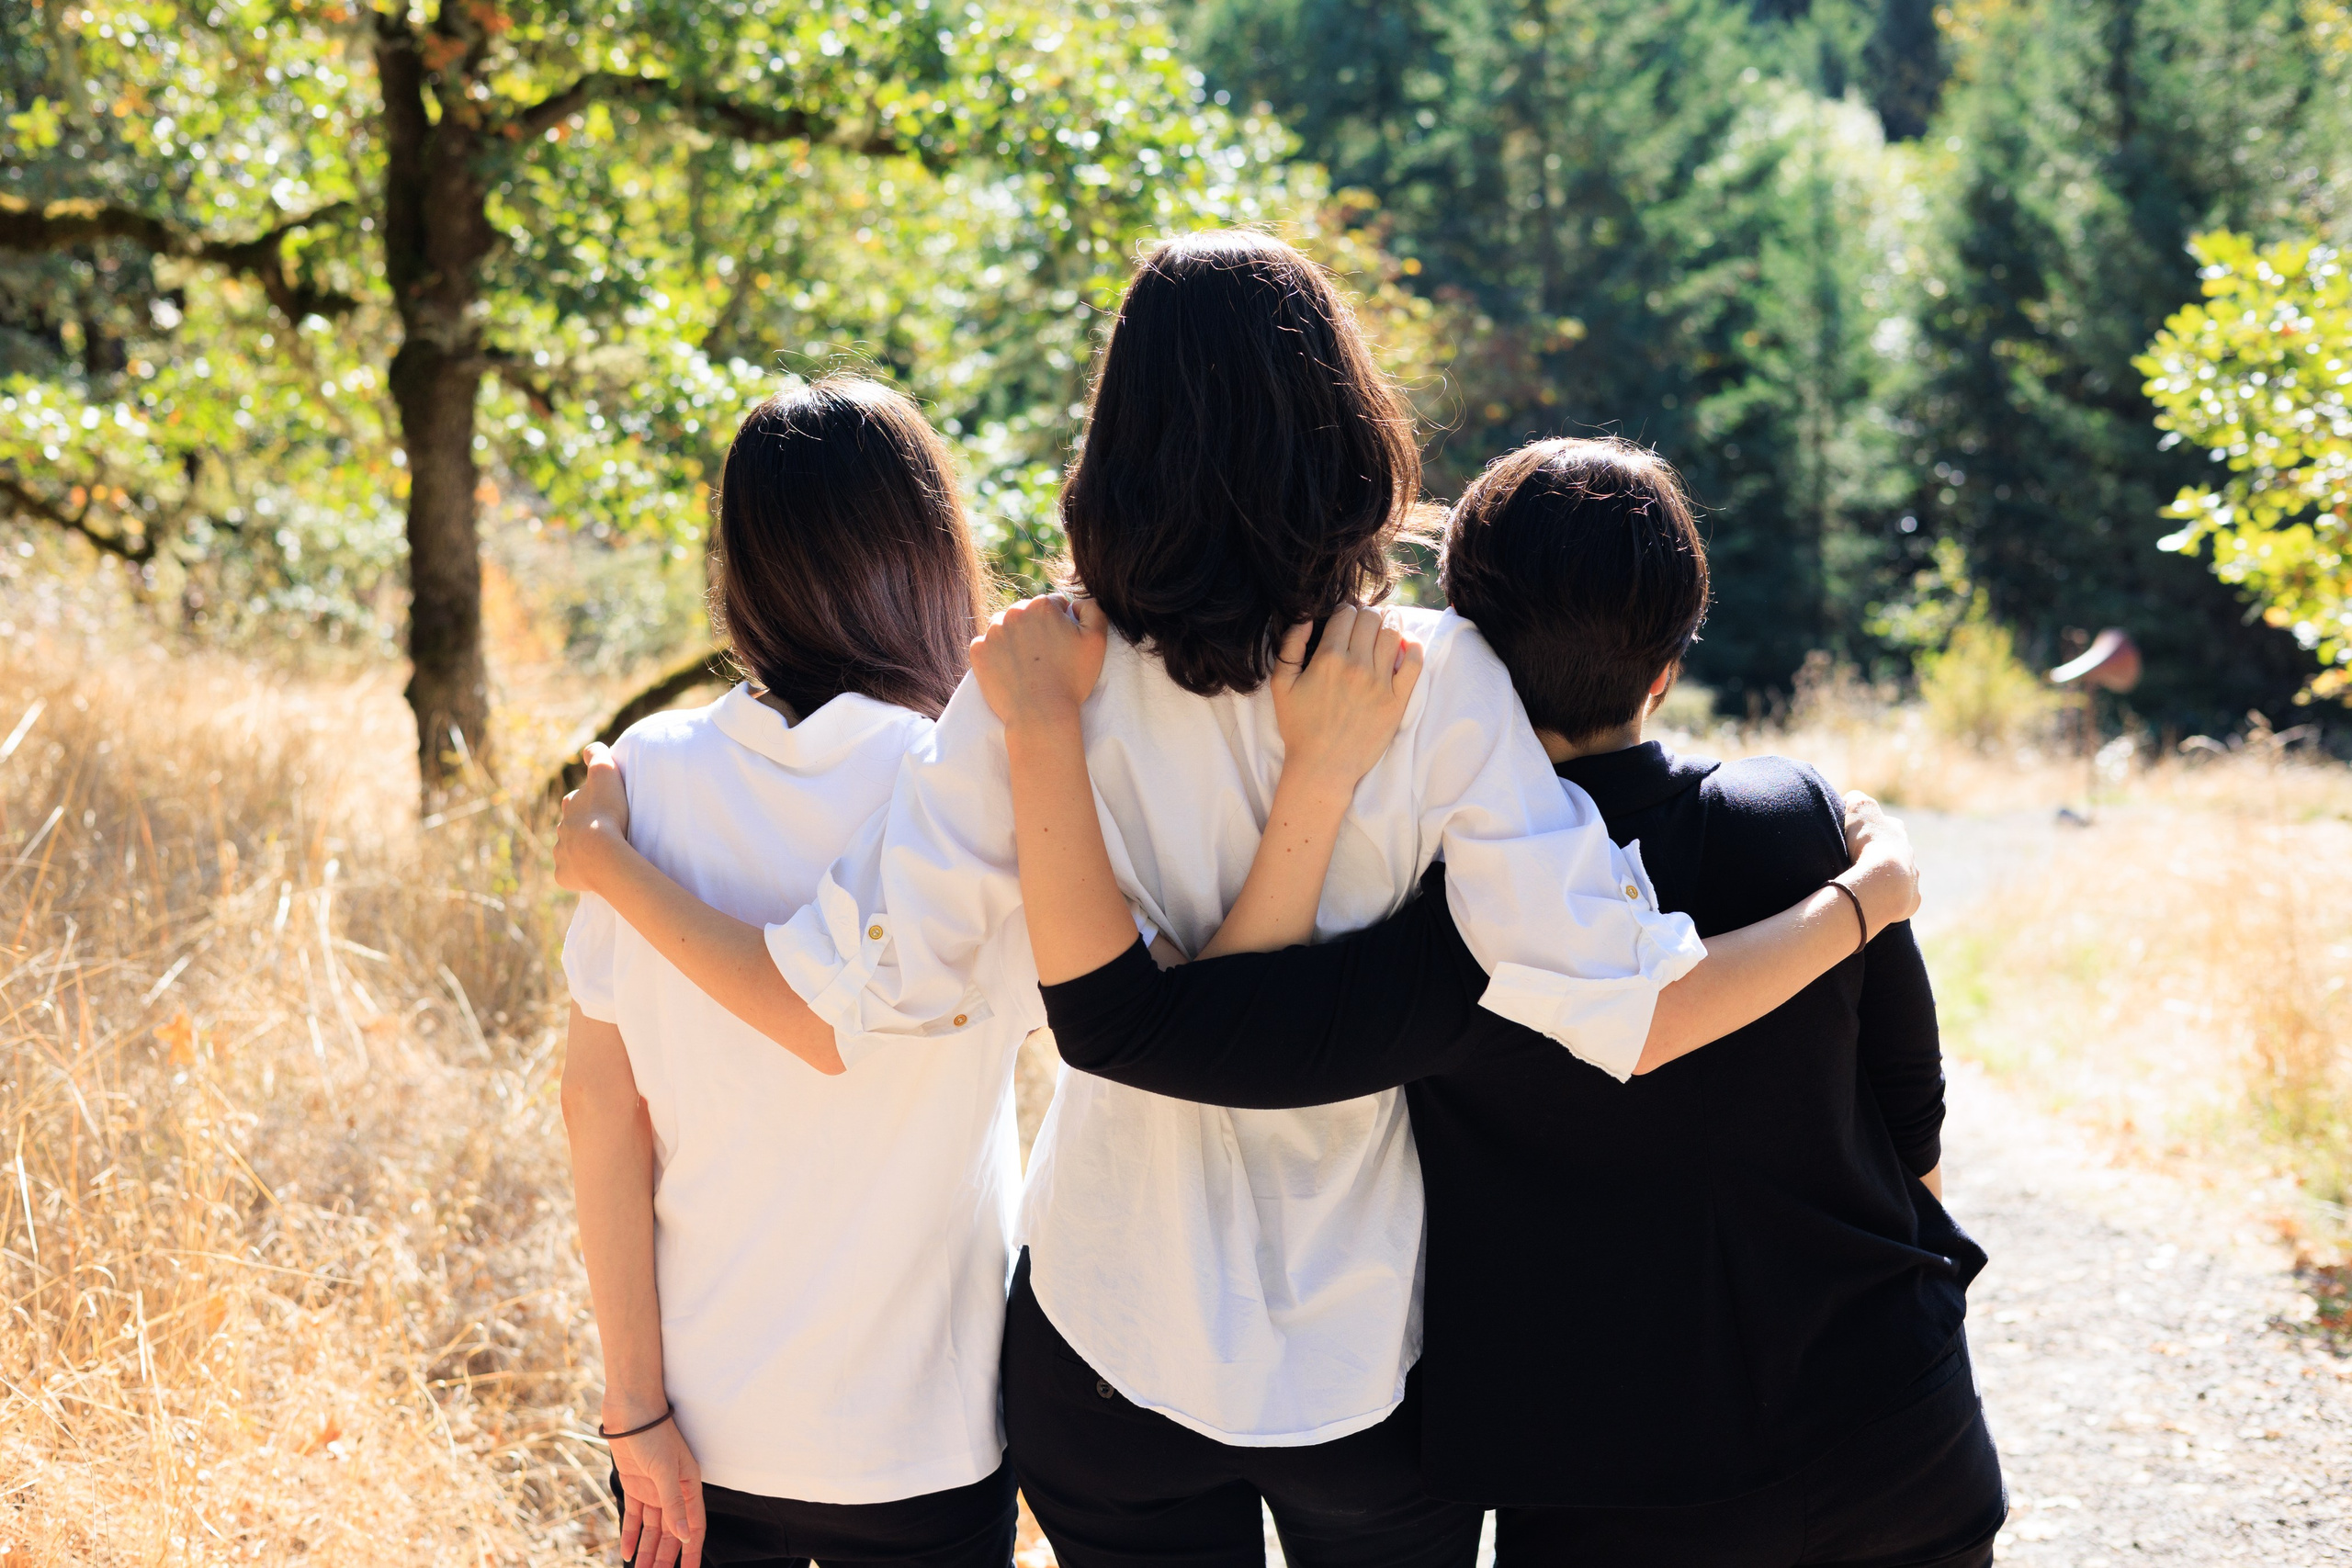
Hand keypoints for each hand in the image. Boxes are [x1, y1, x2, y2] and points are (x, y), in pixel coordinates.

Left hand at [554, 743, 630, 894]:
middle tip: (605, 834)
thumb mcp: (605, 773)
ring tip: (600, 856)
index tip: (604, 807)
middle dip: (583, 828)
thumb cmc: (605, 812)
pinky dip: (578, 874)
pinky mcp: (563, 875)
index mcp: (570, 805)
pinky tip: (593, 875)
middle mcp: (561, 828)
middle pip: (572, 826)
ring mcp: (561, 853)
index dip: (590, 802)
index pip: (577, 800)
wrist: (601, 852)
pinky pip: (570, 874)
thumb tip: (589, 749)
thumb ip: (597, 756)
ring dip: (580, 851)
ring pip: (569, 850)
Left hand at [609, 1409, 705, 1567]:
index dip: (691, 1552)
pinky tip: (627, 1552)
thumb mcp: (665, 1470)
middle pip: (672, 1533)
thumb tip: (685, 1536)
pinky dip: (632, 1535)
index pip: (694, 1526)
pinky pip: (635, 1517)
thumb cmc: (654, 1433)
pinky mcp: (636, 1485)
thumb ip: (674, 1504)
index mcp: (689, 1485)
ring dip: (647, 1551)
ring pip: (653, 1529)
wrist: (630, 1410)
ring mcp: (653, 1489)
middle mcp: (673, 1490)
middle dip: (665, 1557)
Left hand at [970, 595, 1108, 729]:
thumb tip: (1076, 602)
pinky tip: (1010, 670)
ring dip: (1014, 638)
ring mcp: (993, 631)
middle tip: (1045, 657)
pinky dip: (996, 655)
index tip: (1062, 645)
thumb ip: (1093, 610)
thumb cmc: (1072, 679)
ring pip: (1005, 627)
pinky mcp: (978, 651)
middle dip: (1035, 628)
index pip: (1054, 604)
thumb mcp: (1097, 641)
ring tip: (1027, 663)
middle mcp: (1014, 612)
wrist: (1040, 714)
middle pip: (1027, 613)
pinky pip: (987, 646)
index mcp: (1042, 605)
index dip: (1062, 624)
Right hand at [1269, 605, 1423, 798]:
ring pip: (1393, 634)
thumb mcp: (1281, 685)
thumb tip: (1305, 618)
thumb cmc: (1299, 728)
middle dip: (1368, 613)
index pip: (1345, 614)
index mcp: (1327, 659)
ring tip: (1388, 622)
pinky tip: (1407, 643)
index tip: (1347, 616)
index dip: (1346, 609)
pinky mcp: (1396, 701)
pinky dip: (1413, 647)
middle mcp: (1356, 666)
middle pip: (1371, 619)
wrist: (1323, 767)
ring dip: (1391, 621)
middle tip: (1366, 620)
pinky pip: (1414, 663)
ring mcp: (1379, 683)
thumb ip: (1290, 647)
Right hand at [1837, 790, 1920, 937]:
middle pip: (1895, 849)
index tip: (1856, 836)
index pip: (1886, 824)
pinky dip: (1890, 897)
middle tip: (1859, 861)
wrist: (1884, 881)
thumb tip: (1852, 799)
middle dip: (1881, 854)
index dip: (1871, 828)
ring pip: (1900, 873)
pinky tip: (1875, 900)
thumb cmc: (1869, 844)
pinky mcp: (1911, 898)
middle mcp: (1908, 851)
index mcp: (1896, 830)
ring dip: (1887, 876)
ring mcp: (1912, 875)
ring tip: (1867, 883)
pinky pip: (1900, 896)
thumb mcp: (1858, 809)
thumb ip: (1855, 799)